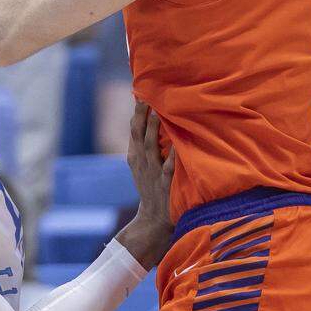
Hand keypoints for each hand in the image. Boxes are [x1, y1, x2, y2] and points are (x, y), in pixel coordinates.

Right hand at [121, 101, 174, 267]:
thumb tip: (152, 119)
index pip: (133, 129)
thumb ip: (146, 145)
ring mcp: (152, 173)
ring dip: (152, 129)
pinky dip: (172, 157)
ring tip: (157, 113)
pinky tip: (177, 145)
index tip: (139, 91)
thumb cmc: (152, 188)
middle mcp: (141, 162)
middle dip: (140, 115)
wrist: (153, 219)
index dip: (136, 111)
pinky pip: (168, 168)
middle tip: (144, 96)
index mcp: (135, 156)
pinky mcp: (164, 185)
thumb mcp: (143, 166)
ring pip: (150, 147)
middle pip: (138, 134)